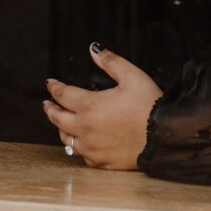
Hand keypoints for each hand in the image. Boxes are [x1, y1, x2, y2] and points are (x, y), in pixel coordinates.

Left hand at [43, 46, 161, 169]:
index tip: (50, 83)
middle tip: (47, 104)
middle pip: (57, 118)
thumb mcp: (132, 76)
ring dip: (61, 129)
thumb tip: (94, 49)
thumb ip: (110, 62)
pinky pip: (82, 155)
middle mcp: (85, 128)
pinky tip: (81, 143)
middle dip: (50, 109)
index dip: (54, 87)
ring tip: (61, 123)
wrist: (163, 138)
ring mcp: (91, 147)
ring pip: (66, 139)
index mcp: (90, 106)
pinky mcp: (101, 161)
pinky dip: (78, 147)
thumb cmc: (149, 105)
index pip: (62, 95)